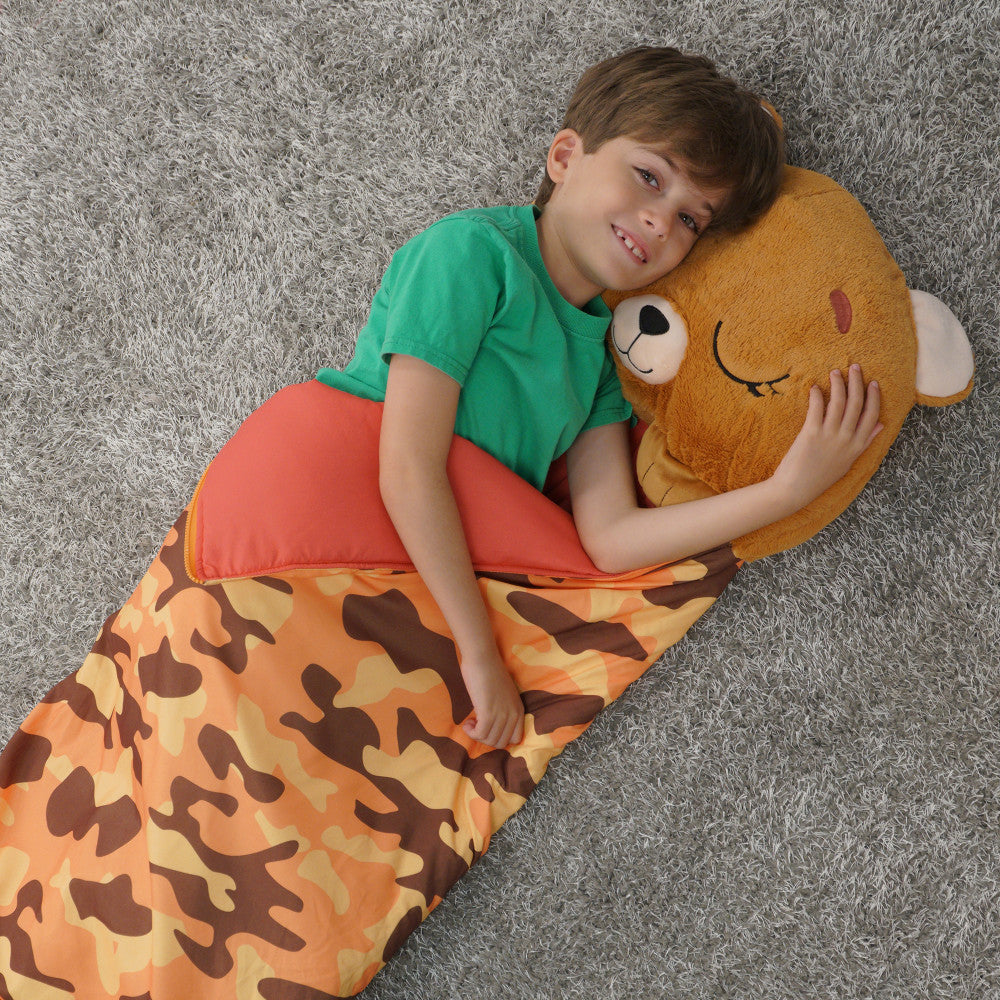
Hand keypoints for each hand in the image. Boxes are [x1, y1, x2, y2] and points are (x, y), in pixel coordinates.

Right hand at [460, 649, 524, 748]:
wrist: (482, 658)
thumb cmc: (489, 672)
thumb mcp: (503, 695)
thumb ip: (502, 710)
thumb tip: (492, 728)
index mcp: (519, 710)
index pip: (514, 739)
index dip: (498, 737)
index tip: (487, 727)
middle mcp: (513, 714)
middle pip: (501, 743)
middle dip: (486, 738)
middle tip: (476, 725)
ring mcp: (502, 714)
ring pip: (489, 740)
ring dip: (476, 735)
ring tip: (470, 722)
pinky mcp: (488, 713)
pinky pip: (480, 734)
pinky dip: (470, 732)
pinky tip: (467, 723)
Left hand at [770, 365, 882, 509]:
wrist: (796, 489)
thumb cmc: (820, 477)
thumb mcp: (848, 461)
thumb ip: (865, 442)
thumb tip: (881, 424)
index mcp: (857, 446)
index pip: (872, 416)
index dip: (874, 397)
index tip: (873, 383)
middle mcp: (847, 439)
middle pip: (857, 404)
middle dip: (857, 382)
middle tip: (854, 367)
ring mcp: (830, 435)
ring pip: (839, 402)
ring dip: (838, 384)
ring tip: (834, 372)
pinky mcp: (811, 433)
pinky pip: (817, 408)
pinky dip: (818, 395)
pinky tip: (815, 388)